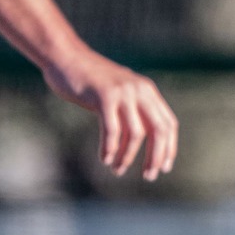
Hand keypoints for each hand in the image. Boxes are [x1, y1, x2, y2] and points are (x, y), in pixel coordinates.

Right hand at [44, 52, 179, 180]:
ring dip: (127, 157)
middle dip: (155, 157)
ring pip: (135, 134)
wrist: (66, 58)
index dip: (169, 148)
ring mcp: (123, 92)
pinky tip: (105, 158)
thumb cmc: (89, 81)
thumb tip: (141, 140)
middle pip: (159, 130)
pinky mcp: (104, 96)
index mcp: (147, 91)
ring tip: (117, 170)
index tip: (163, 168)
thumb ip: (132, 110)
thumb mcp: (118, 93)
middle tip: (149, 176)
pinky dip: (110, 148)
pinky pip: (112, 130)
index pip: (168, 123)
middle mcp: (140, 90)